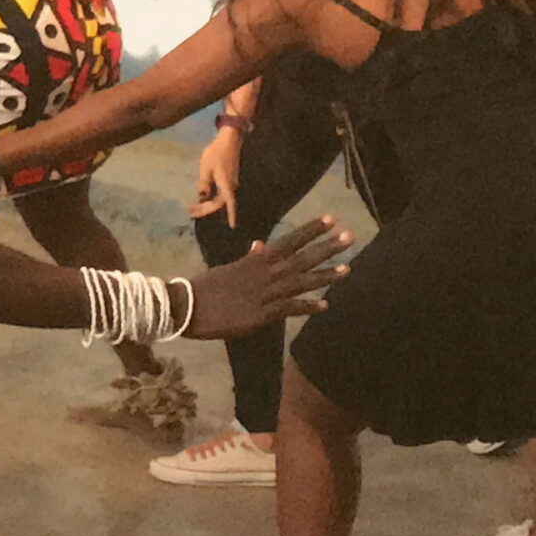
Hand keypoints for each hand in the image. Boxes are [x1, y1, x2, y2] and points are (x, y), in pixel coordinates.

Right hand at [184, 217, 351, 338]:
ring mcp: (264, 294)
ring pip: (300, 281)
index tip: (331, 220)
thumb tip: (260, 245)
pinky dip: (307, 306)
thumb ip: (249, 259)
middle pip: (300, 258)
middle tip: (349, 236)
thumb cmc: (206, 287)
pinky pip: (289, 309)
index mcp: (255, 261)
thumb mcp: (229, 268)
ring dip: (324, 275)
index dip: (310, 230)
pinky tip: (325, 305)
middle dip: (326, 247)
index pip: (289, 241)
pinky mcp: (260, 315)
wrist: (187, 306)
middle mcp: (264, 274)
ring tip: (347, 269)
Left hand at [190, 128, 243, 223]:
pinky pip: (220, 193)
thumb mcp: (205, 169)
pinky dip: (211, 197)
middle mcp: (231, 186)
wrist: (229, 140)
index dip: (232, 215)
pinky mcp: (229, 179)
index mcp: (226, 184)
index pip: (228, 203)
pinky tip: (202, 197)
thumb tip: (201, 197)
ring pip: (219, 198)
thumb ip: (203, 184)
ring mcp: (231, 182)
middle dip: (205, 209)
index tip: (233, 226)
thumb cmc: (216, 153)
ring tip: (192, 207)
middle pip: (219, 203)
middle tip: (190, 211)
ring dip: (207, 204)